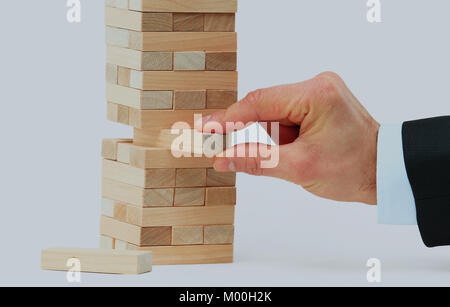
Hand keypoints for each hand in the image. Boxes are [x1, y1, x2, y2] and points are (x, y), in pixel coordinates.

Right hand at [199, 72, 379, 204]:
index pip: (260, 102)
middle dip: (253, 132)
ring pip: (274, 114)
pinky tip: (297, 150)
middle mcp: (317, 85)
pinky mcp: (319, 102)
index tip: (206, 129)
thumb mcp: (300, 168)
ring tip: (296, 157)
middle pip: (265, 106)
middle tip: (228, 148)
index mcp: (316, 95)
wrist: (383, 171)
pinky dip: (282, 136)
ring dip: (273, 138)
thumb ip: (256, 160)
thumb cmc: (353, 170)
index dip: (229, 118)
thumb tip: (222, 159)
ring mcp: (319, 92)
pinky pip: (286, 117)